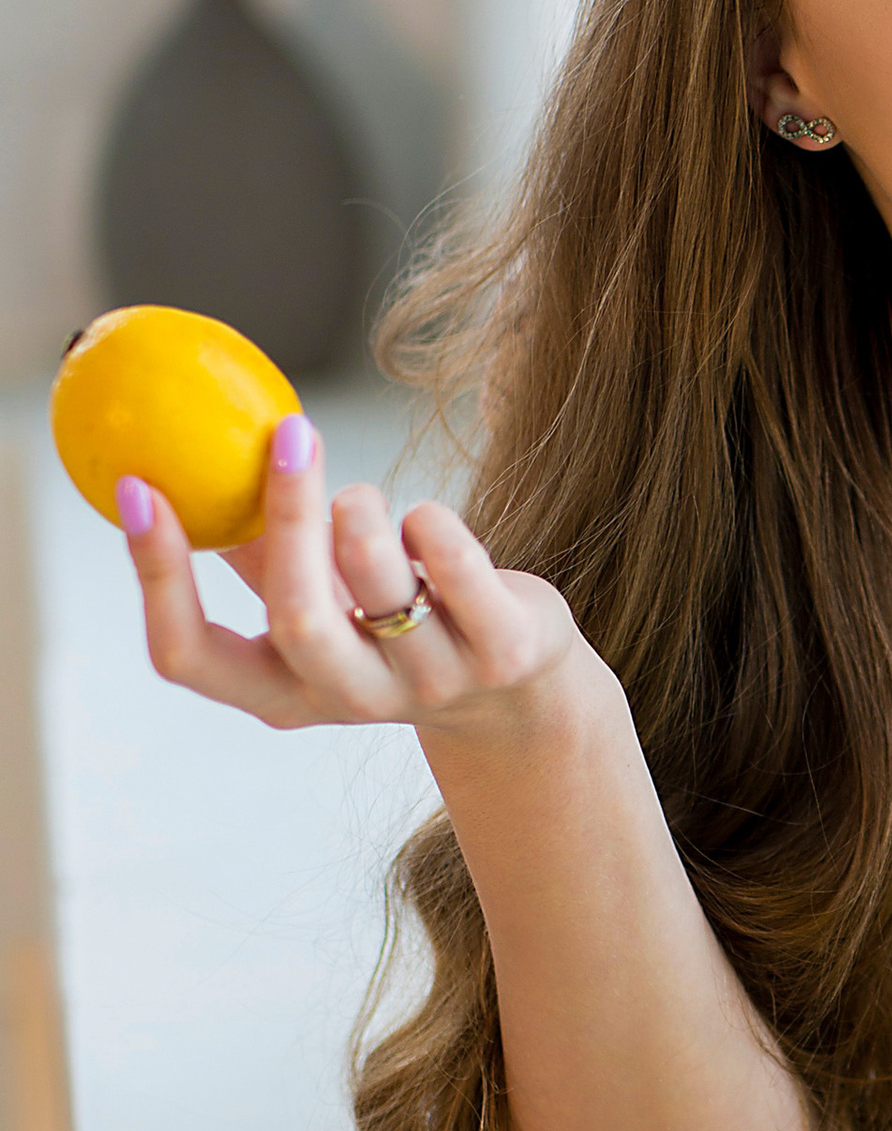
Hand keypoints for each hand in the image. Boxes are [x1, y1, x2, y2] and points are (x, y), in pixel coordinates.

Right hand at [118, 411, 587, 742]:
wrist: (513, 687)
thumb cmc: (388, 621)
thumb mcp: (318, 601)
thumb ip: (256, 551)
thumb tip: (178, 459)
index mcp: (279, 691)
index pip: (188, 657)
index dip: (158, 576)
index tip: (139, 487)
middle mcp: (349, 698)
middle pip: (297, 619)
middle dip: (289, 516)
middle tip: (290, 431)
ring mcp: (431, 684)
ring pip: (380, 587)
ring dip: (365, 514)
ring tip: (364, 500)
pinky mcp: (501, 656)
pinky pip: (460, 573)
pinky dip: (433, 525)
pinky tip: (424, 521)